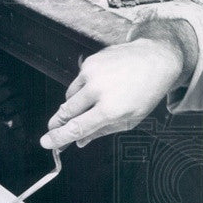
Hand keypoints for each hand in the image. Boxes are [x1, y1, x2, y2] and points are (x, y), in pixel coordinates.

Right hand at [40, 38, 184, 150]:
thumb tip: (80, 142)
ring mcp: (92, 73)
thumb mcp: (130, 120)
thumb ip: (102, 132)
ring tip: (92, 105)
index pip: (77, 127)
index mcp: (111, 109)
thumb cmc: (146, 93)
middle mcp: (98, 90)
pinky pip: (77, 83)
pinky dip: (83, 90)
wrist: (155, 59)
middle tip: (53, 131)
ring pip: (69, 97)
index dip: (59, 137)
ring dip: (73, 106)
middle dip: (57, 123)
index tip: (46, 142)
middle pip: (66, 111)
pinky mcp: (89, 62)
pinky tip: (99, 88)